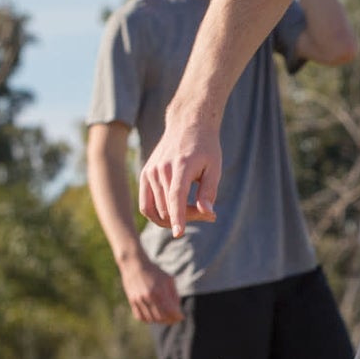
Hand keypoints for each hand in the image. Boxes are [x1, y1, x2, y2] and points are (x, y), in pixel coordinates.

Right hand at [120, 252, 182, 324]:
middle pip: (161, 317)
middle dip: (170, 320)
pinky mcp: (132, 301)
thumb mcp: (168, 280)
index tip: (181, 317)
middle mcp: (148, 297)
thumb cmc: (154, 271)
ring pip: (151, 319)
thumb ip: (174, 295)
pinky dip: (148, 319)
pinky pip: (141, 317)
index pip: (170, 311)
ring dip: (160, 321)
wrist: (134, 264)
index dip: (177, 316)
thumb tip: (177, 309)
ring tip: (165, 317)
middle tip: (175, 319)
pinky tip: (153, 316)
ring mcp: (139, 300)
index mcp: (159, 291)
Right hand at [138, 103, 221, 236]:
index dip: (178, 218)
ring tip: (194, 210)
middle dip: (188, 218)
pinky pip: (146, 205)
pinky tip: (176, 211)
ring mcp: (149, 173)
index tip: (179, 233)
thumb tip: (207, 213)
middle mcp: (160, 170)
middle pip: (168, 208)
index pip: (176, 198)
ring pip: (157, 210)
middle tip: (208, 213)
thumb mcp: (214, 167)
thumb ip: (209, 191)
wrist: (187, 125)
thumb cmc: (205, 147)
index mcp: (179, 167)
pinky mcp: (144, 175)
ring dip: (174, 218)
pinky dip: (158, 214)